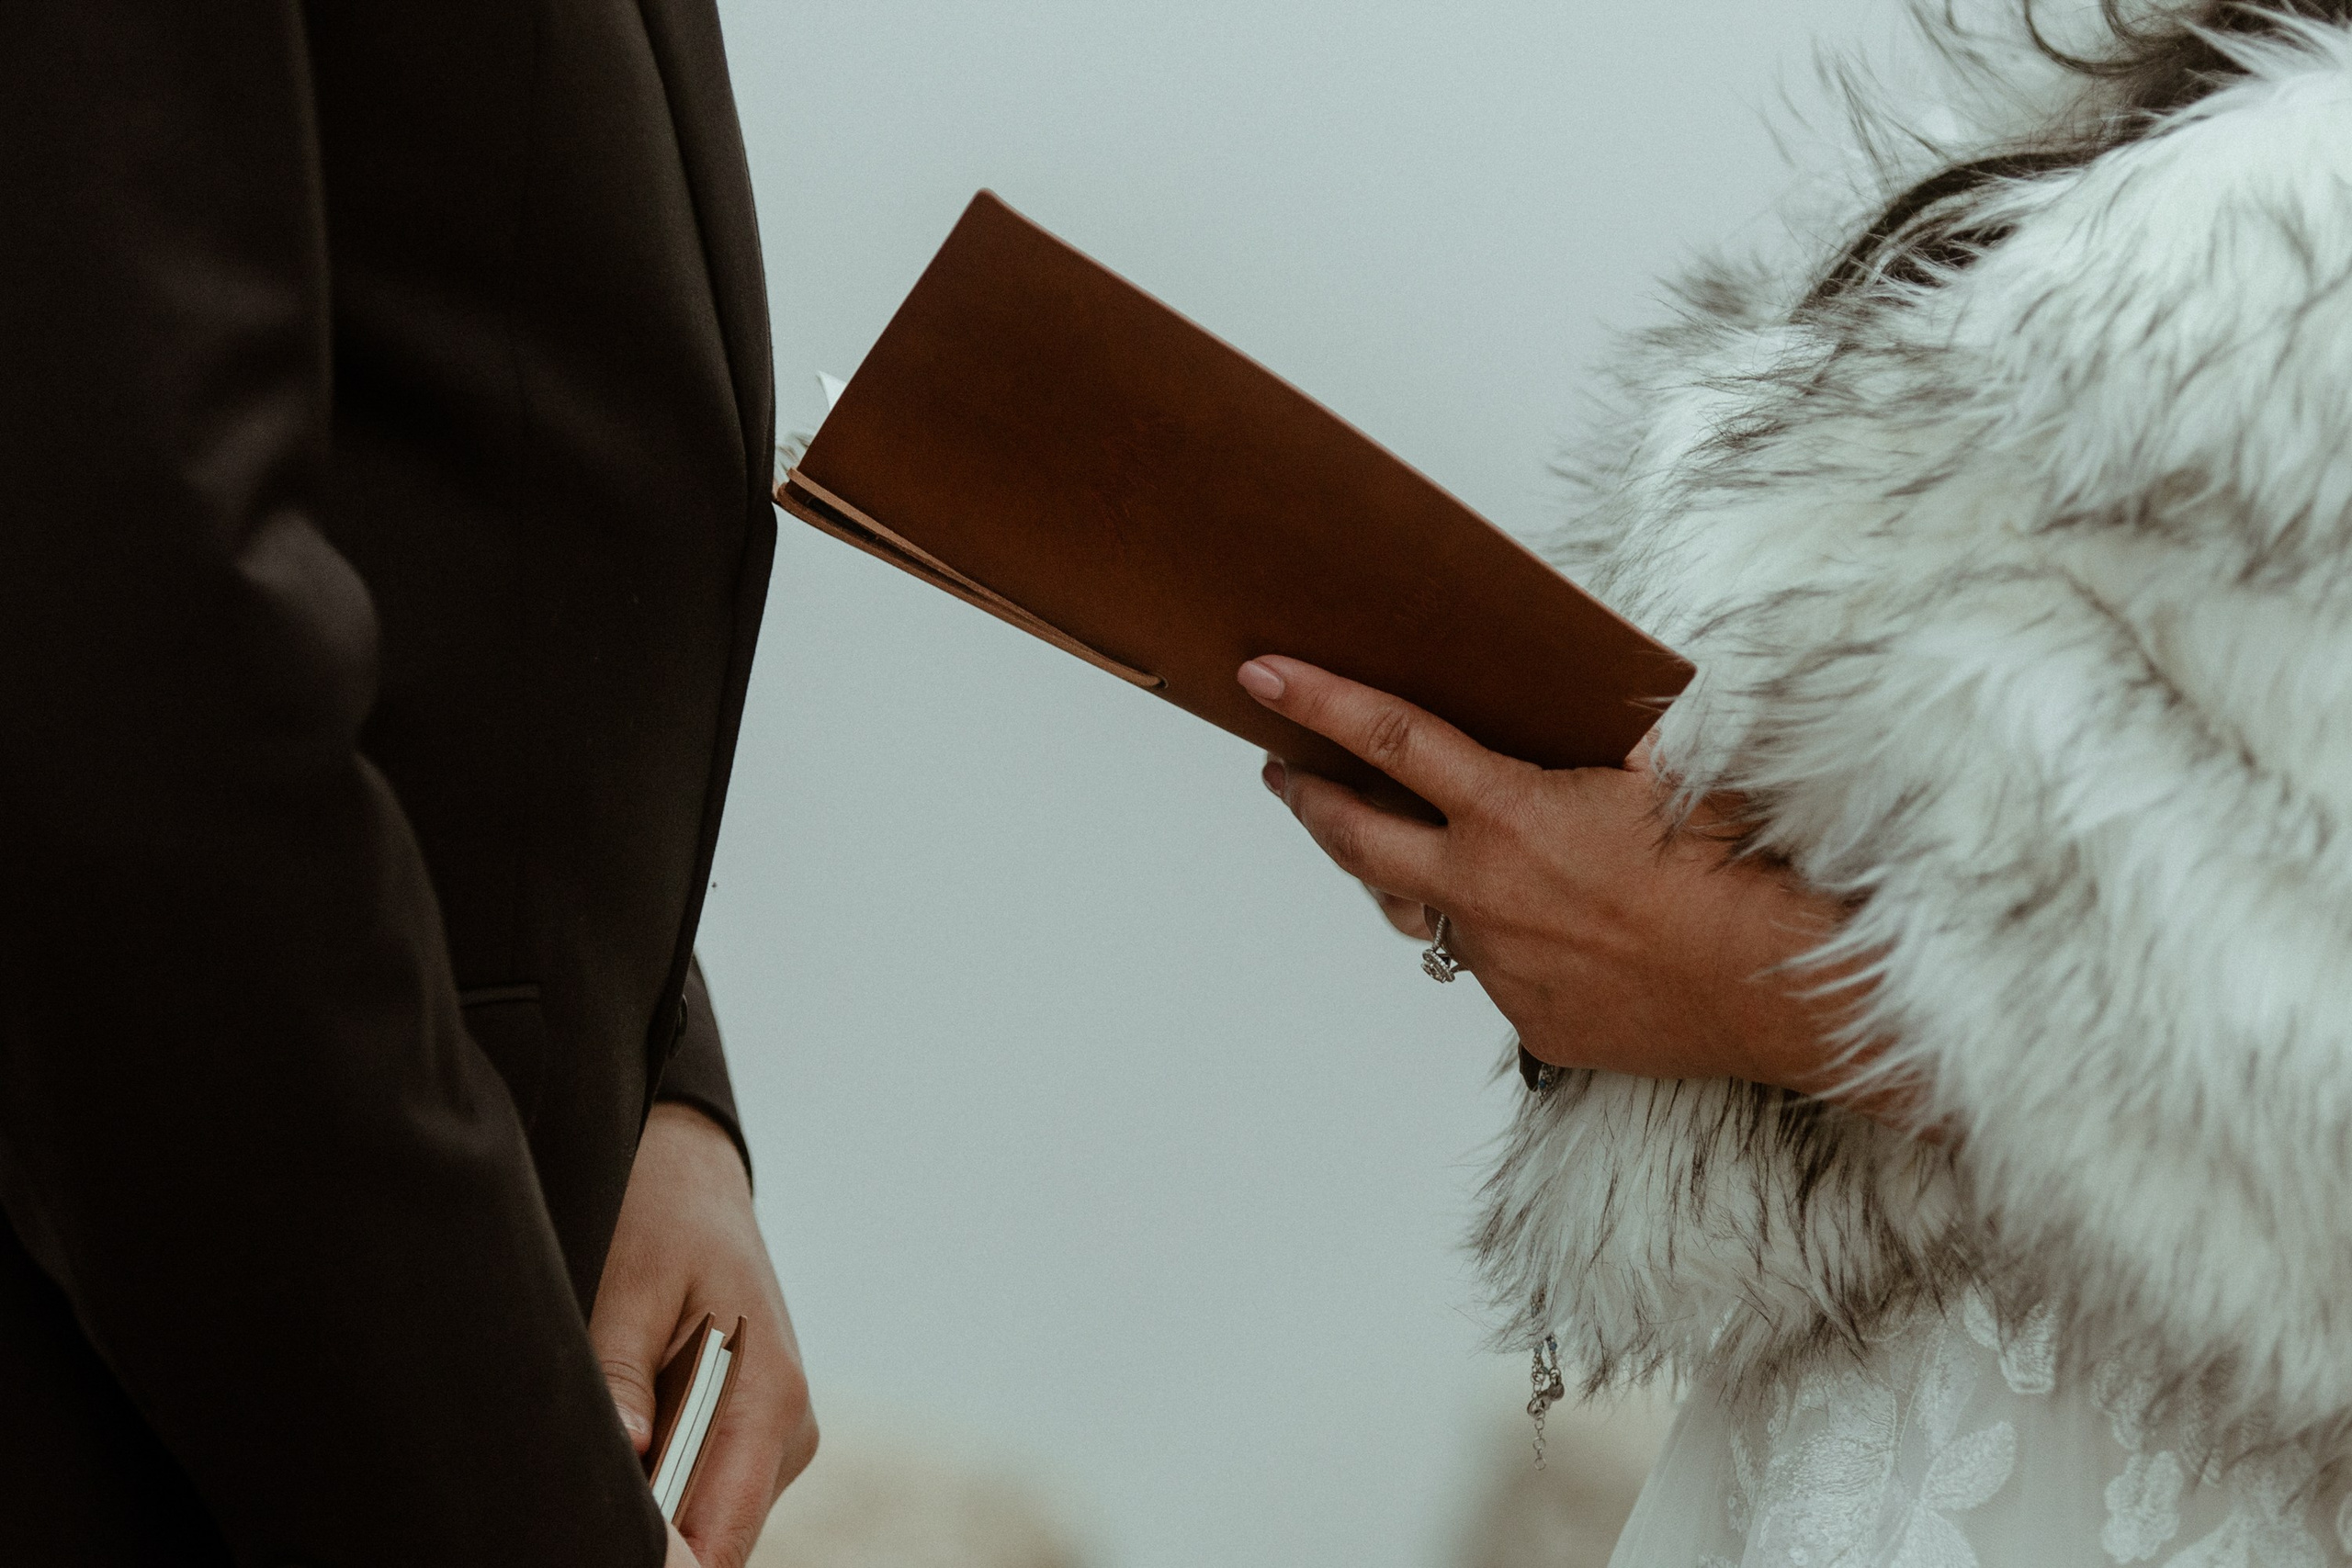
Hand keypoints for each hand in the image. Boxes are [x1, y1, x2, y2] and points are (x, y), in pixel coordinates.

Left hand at [592, 1104, 817, 1567]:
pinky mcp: (759, 1433)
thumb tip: (624, 1459)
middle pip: (716, 1540)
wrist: (694, 1179)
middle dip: (651, 1535)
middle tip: (581, 1493)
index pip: (723, 1540)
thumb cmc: (662, 1221)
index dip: (665, 1565)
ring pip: (712, 1520)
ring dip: (655, 1506)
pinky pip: (711, 1490)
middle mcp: (790, 1429)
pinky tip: (627, 1432)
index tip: (599, 1545)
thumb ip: (623, 1376)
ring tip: (603, 1447)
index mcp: (770, 1397)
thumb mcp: (629, 1284)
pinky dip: (664, 1481)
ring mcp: (780, 1435)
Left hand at [1239, 656, 1908, 1116]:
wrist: (1787, 987)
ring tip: (1403, 849)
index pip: (1388, 741)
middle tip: (1284, 771)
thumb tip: (1593, 706)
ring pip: (1427, 915)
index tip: (1263, 677)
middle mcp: (1485, 893)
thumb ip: (1612, 738)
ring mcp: (1502, 965)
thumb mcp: (1672, 771)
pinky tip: (1548, 926)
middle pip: (1359, 842)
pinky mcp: (1532, 1021)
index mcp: (1510, 815)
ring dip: (1409, 880)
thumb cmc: (1739, 869)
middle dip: (1309, 800)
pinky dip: (1505, 941)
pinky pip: (1496, 971)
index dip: (1318, 703)